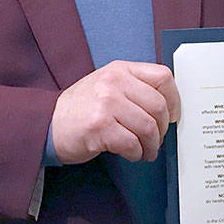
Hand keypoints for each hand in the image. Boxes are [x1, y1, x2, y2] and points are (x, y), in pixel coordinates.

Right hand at [51, 61, 180, 162]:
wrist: (48, 123)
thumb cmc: (83, 108)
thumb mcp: (108, 85)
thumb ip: (135, 88)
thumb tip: (169, 107)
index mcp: (120, 69)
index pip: (163, 77)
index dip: (174, 100)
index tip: (173, 116)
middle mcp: (114, 82)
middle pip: (158, 106)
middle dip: (163, 129)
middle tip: (157, 139)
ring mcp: (106, 103)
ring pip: (148, 127)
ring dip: (151, 145)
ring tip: (146, 151)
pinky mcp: (99, 127)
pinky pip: (132, 143)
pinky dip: (136, 153)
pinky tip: (131, 154)